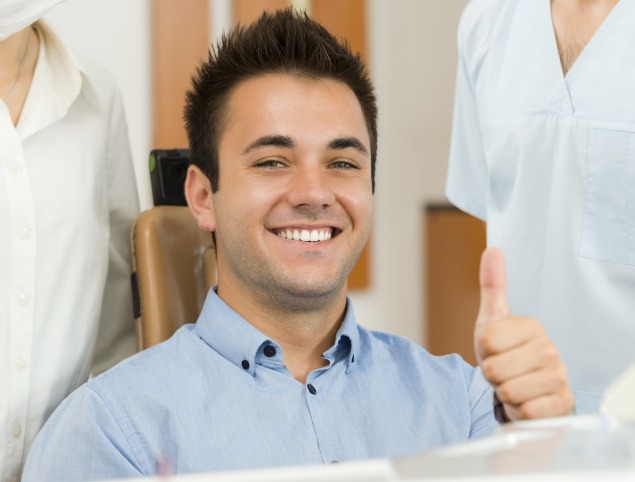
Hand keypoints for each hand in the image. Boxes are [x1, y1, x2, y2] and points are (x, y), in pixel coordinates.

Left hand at [474, 247, 573, 420]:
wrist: (528, 389)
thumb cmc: (506, 353)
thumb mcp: (493, 320)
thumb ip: (492, 286)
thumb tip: (493, 250)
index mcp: (531, 326)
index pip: (485, 340)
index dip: (483, 350)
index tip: (495, 350)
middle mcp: (549, 349)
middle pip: (493, 368)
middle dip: (491, 374)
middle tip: (503, 370)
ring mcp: (558, 377)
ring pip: (507, 391)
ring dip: (504, 393)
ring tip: (513, 384)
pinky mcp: (561, 404)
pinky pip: (524, 411)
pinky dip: (519, 410)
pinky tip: (526, 400)